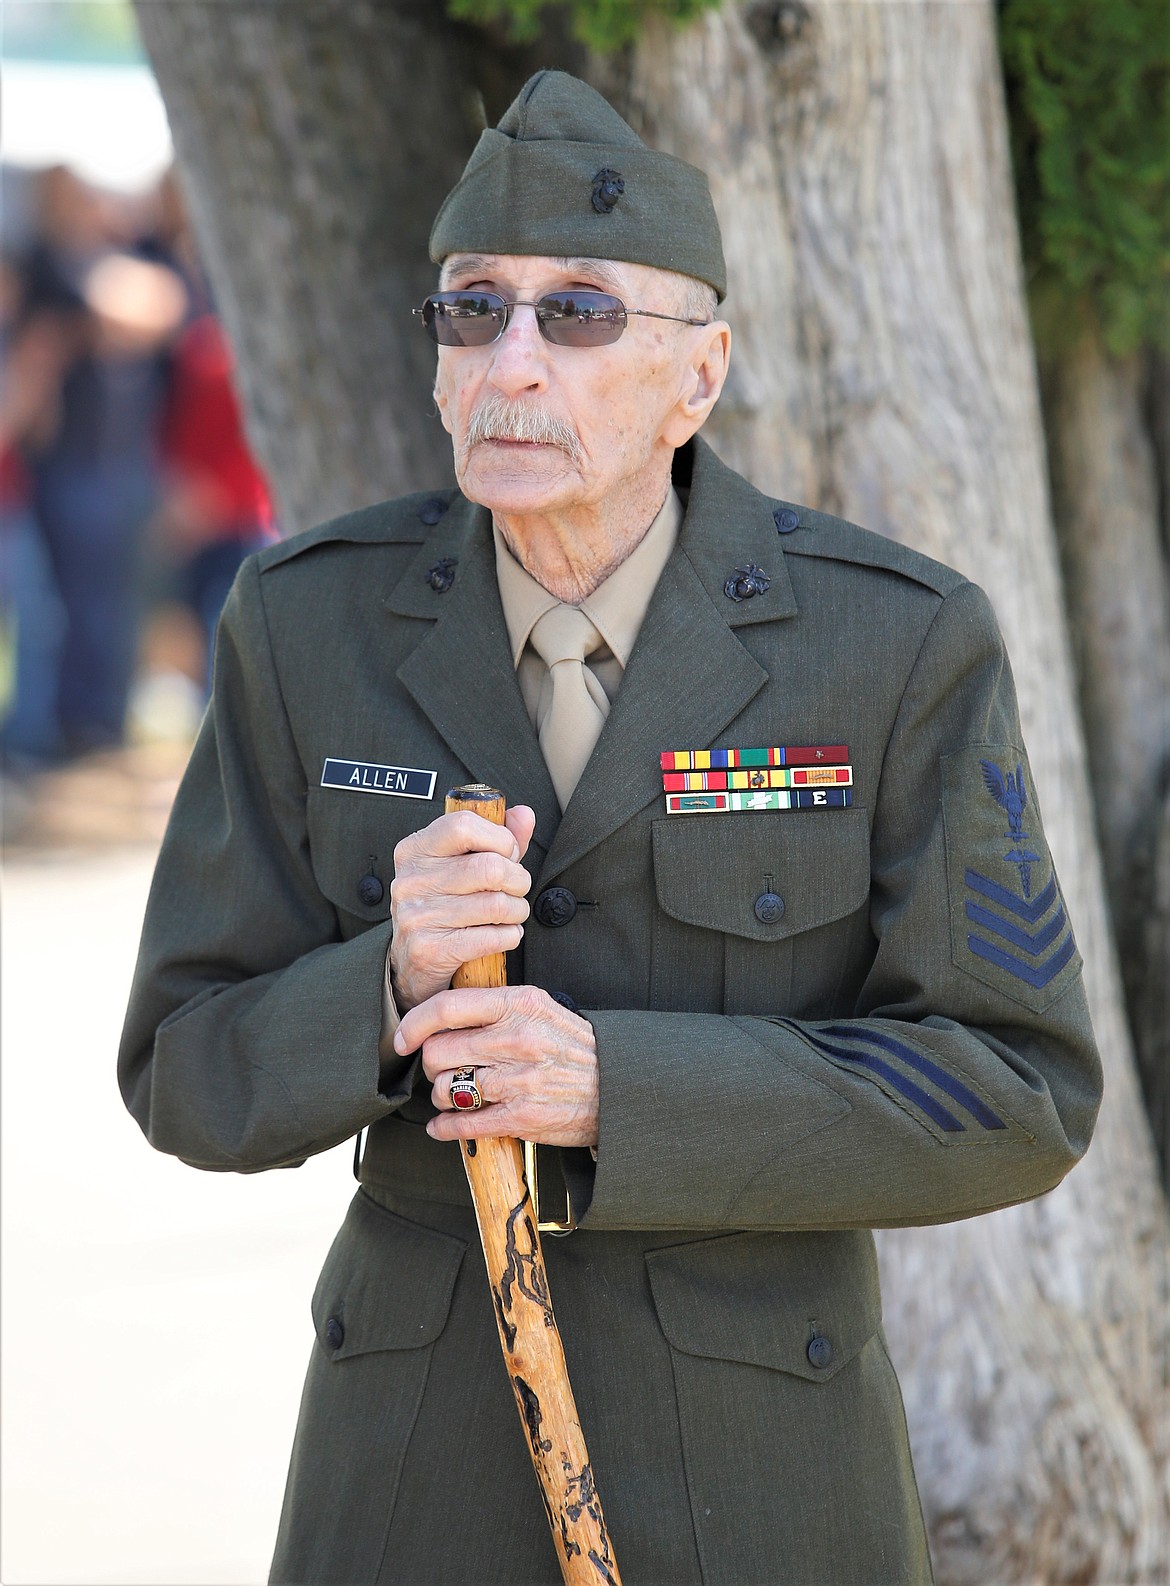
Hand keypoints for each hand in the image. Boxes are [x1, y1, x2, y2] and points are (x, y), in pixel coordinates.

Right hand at [389, 805, 535, 1010]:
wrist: (410, 960)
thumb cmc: (441, 905)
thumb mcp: (461, 864)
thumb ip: (495, 837)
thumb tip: (523, 815)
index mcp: (416, 849)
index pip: (464, 826)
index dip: (500, 839)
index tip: (508, 854)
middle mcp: (412, 880)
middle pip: (490, 868)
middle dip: (518, 880)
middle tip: (516, 888)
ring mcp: (418, 915)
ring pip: (497, 904)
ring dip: (517, 911)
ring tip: (511, 913)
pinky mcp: (430, 949)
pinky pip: (491, 937)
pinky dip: (510, 936)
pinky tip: (503, 934)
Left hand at [394, 985, 599, 1148]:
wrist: (618, 1086)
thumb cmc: (573, 1047)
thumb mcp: (542, 1008)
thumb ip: (497, 1005)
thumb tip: (443, 1013)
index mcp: (519, 1004)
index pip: (447, 1007)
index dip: (413, 1024)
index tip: (402, 1038)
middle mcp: (517, 1039)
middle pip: (438, 1052)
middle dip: (431, 1064)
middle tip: (442, 1068)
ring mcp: (519, 1080)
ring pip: (446, 1089)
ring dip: (441, 1096)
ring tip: (454, 1095)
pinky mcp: (521, 1117)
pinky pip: (463, 1124)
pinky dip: (444, 1128)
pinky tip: (442, 1126)